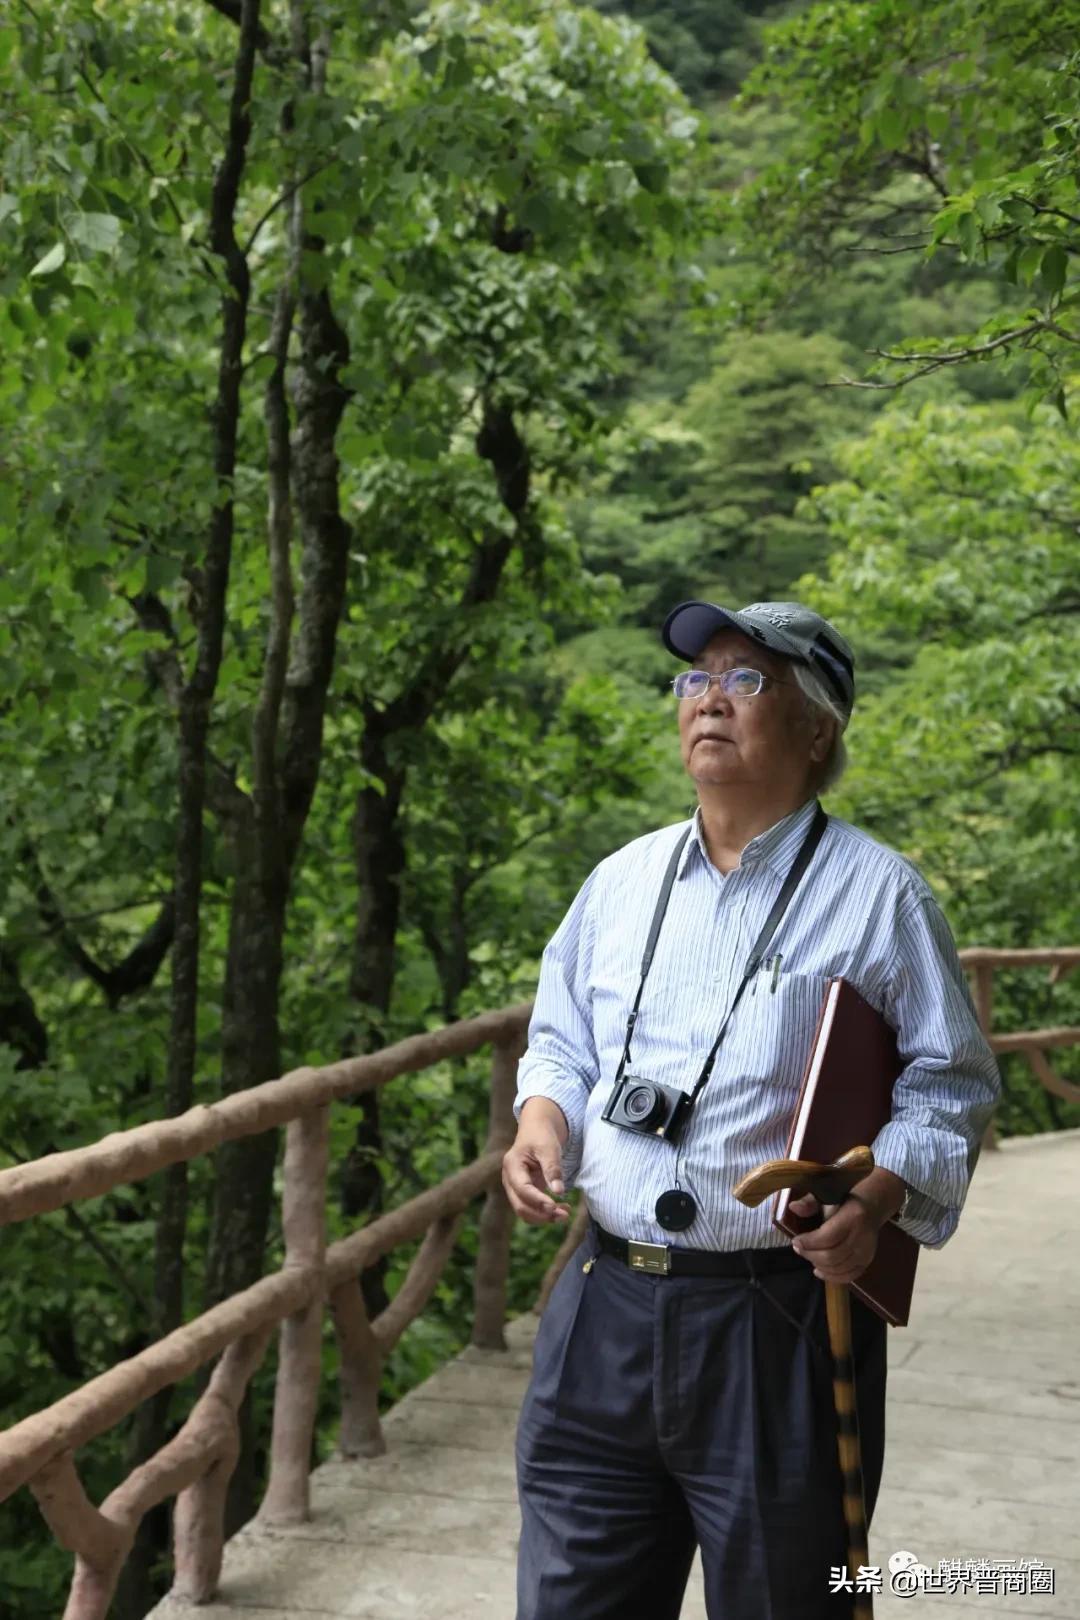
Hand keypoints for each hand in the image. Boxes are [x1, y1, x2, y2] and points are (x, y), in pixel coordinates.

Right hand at [502, 1112, 570, 1226]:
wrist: (537, 1129)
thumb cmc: (542, 1136)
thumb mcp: (549, 1148)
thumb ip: (552, 1169)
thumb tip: (558, 1193)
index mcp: (512, 1165)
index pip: (523, 1189)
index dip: (538, 1200)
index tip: (555, 1206)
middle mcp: (509, 1179)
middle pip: (520, 1205)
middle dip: (542, 1214)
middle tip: (565, 1215)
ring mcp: (514, 1187)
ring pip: (525, 1211)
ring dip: (544, 1217)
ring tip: (565, 1214)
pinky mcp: (523, 1192)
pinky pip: (531, 1207)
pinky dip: (545, 1212)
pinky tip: (561, 1209)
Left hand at [787, 1192, 881, 1283]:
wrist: (871, 1208)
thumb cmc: (844, 1202)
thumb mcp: (827, 1196)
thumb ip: (809, 1202)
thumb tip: (793, 1207)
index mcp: (853, 1216)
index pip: (828, 1237)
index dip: (809, 1242)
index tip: (795, 1241)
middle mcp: (862, 1237)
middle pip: (832, 1256)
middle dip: (811, 1254)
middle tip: (798, 1249)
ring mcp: (867, 1252)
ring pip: (839, 1268)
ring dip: (819, 1265)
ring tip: (808, 1256)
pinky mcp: (867, 1262)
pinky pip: (848, 1276)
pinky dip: (832, 1276)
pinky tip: (819, 1270)